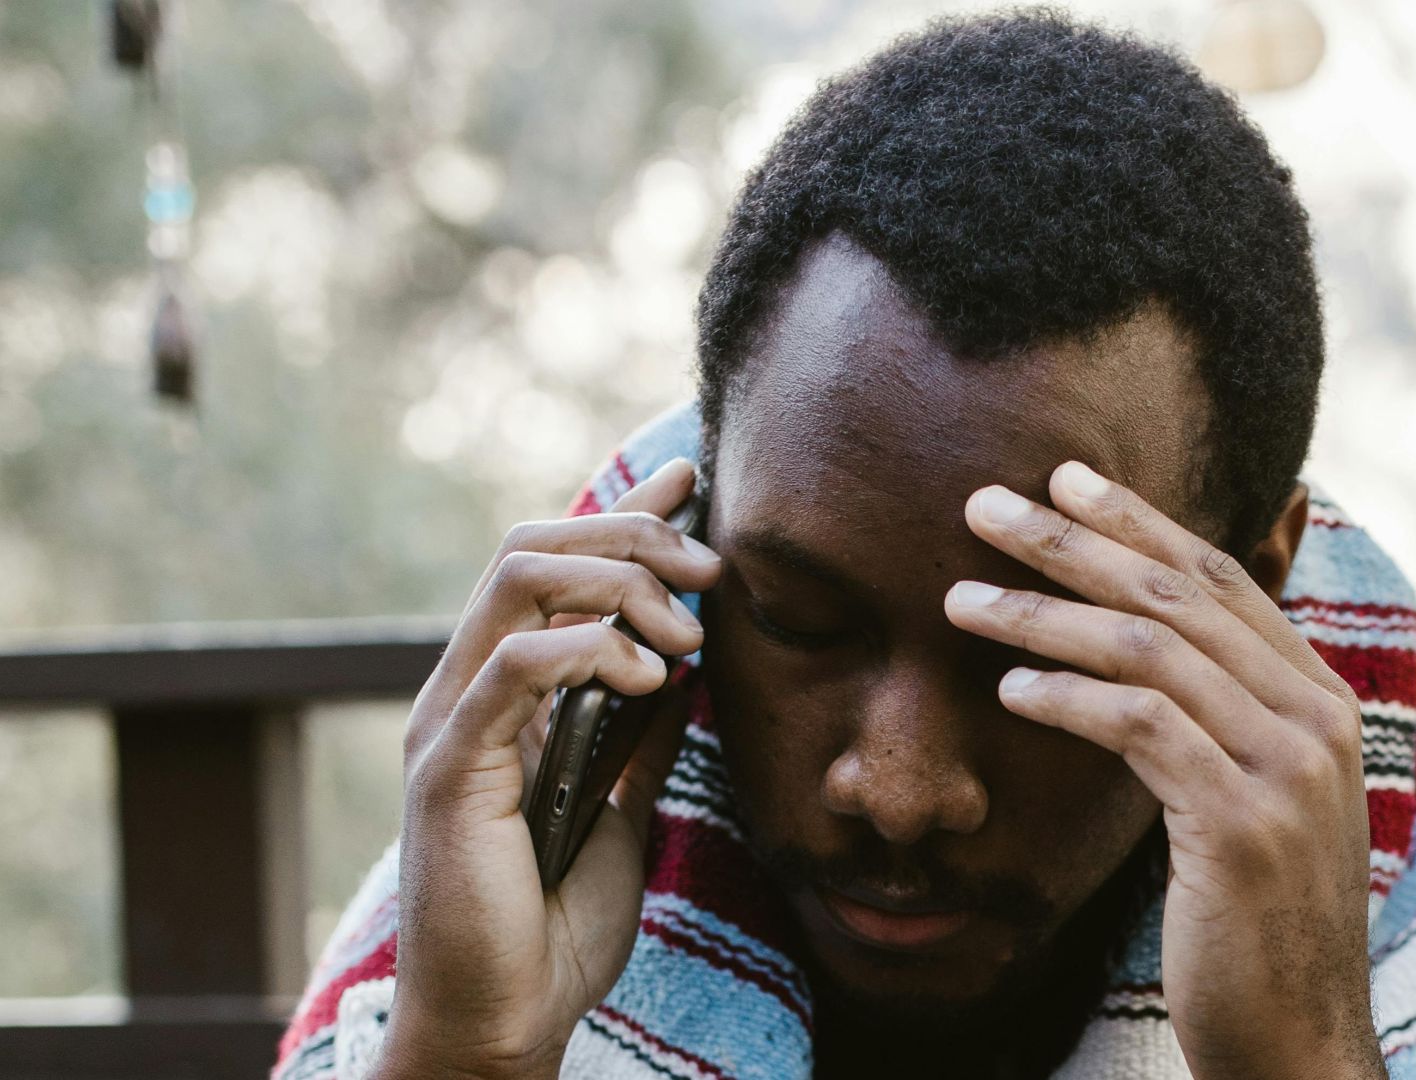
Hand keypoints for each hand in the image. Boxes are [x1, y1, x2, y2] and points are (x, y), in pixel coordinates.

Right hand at [379, 458, 722, 1079]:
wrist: (508, 1017)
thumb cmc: (555, 921)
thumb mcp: (621, 805)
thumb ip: (640, 732)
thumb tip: (689, 664)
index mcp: (503, 690)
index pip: (553, 561)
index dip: (623, 510)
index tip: (691, 481)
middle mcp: (466, 688)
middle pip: (534, 545)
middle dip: (634, 536)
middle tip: (710, 577)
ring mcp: (450, 722)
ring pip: (519, 578)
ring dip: (620, 585)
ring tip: (687, 641)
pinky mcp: (450, 768)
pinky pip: (510, 666)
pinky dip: (589, 651)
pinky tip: (651, 683)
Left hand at [943, 462, 1384, 1079]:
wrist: (1301, 1044)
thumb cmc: (1258, 925)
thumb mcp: (1253, 803)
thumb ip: (1220, 724)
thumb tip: (1143, 662)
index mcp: (1321, 700)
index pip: (1221, 578)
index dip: (1140, 521)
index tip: (1066, 479)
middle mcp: (1317, 717)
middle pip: (1180, 594)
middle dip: (1074, 541)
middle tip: (985, 505)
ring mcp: (1289, 768)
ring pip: (1152, 648)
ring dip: (1044, 615)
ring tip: (959, 600)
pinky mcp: (1244, 822)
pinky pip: (1142, 727)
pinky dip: (1069, 697)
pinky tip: (1011, 688)